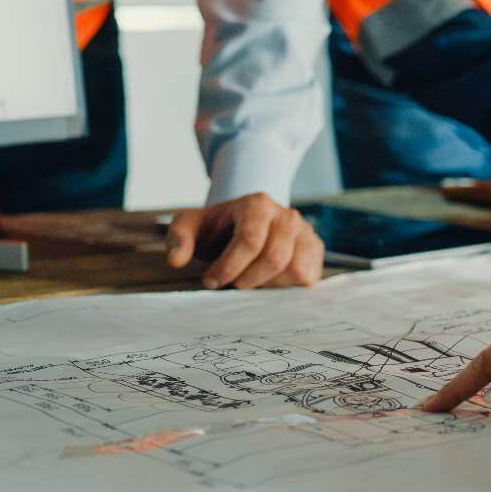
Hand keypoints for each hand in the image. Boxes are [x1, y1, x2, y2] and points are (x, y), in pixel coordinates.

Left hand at [165, 193, 324, 289]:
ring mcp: (305, 233)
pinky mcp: (315, 251)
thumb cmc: (217, 228)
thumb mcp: (190, 226)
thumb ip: (178, 239)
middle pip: (274, 259)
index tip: (210, 281)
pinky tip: (267, 282)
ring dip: (268, 284)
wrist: (243, 223)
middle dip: (248, 279)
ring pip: (295, 270)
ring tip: (249, 280)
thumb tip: (175, 261)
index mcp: (258, 204)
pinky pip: (308, 277)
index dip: (229, 267)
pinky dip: (286, 287)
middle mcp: (287, 216)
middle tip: (230, 284)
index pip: (250, 240)